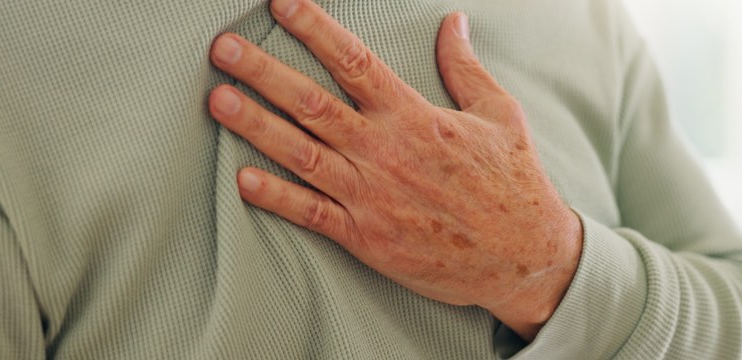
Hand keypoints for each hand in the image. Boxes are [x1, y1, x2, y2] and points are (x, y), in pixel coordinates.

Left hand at [207, 0, 581, 340]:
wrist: (523, 255)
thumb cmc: (513, 183)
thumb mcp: (499, 114)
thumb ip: (465, 68)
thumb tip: (453, 22)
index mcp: (414, 117)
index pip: (353, 61)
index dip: (313, 28)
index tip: (281, 3)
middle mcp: (385, 151)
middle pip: (312, 103)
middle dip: (263, 72)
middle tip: (222, 50)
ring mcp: (372, 196)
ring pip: (302, 154)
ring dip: (256, 126)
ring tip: (218, 101)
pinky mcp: (367, 237)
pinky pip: (312, 214)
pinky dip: (276, 197)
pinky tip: (243, 180)